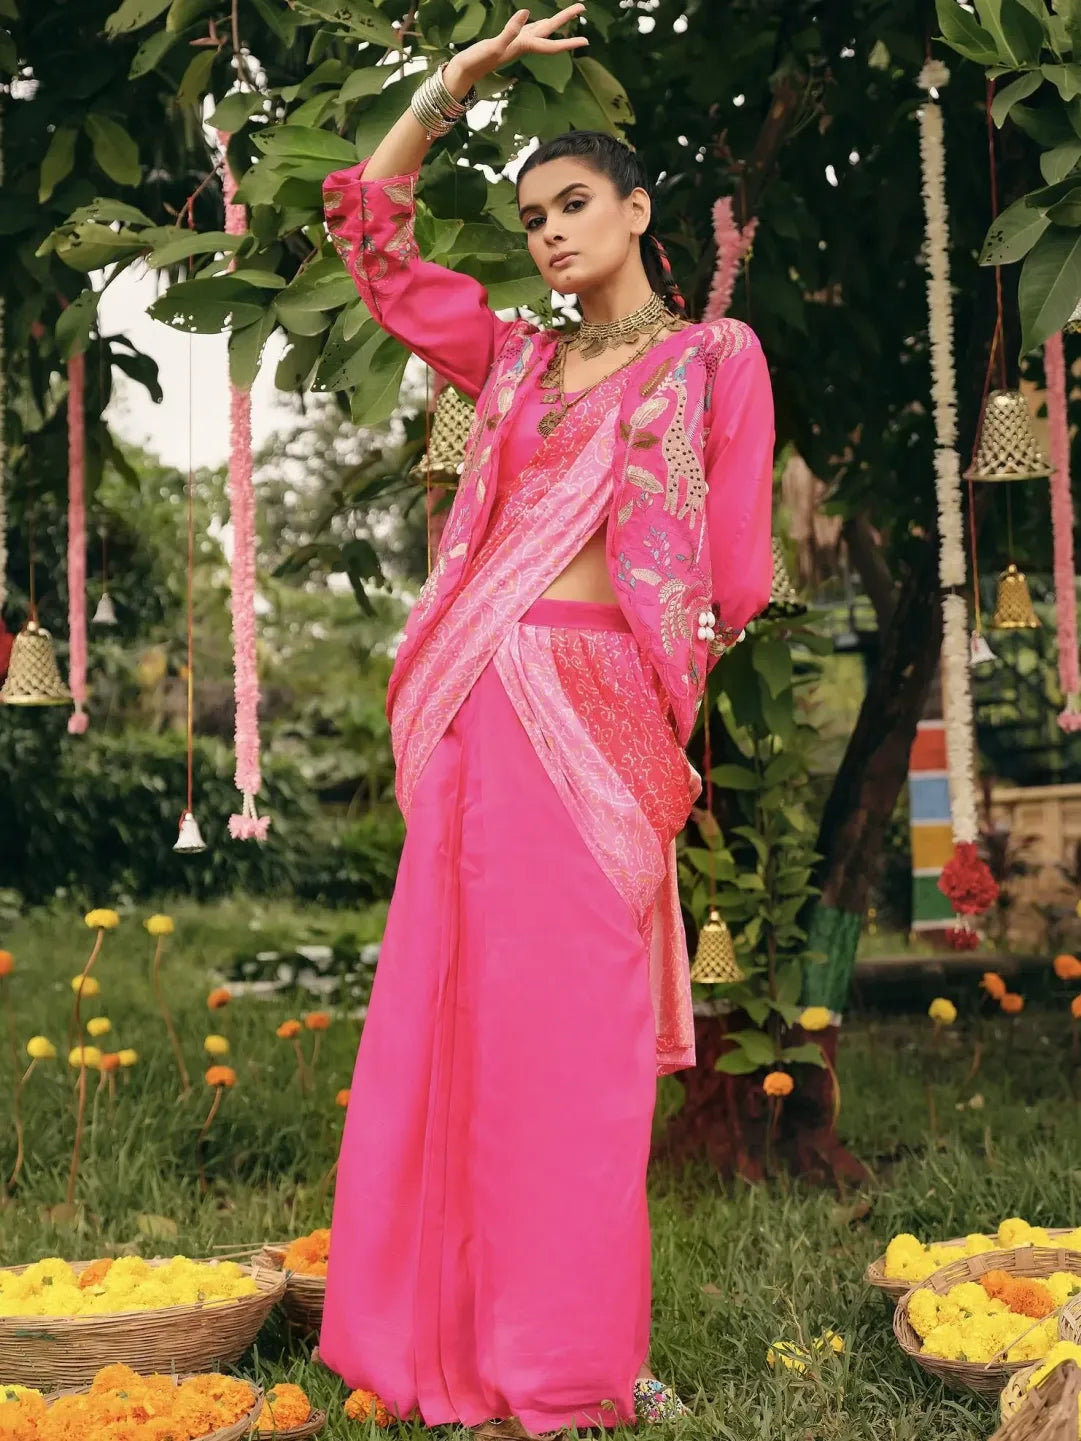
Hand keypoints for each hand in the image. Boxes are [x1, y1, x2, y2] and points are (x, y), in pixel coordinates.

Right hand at [454, 5, 587, 81]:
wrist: (464, 72)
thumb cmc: (477, 61)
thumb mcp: (494, 44)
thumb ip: (510, 30)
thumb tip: (526, 12)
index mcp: (523, 46)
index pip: (551, 45)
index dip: (569, 43)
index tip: (586, 40)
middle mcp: (524, 45)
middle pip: (550, 31)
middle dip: (566, 19)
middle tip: (582, 7)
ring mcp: (517, 42)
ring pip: (541, 29)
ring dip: (555, 22)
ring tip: (569, 14)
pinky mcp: (508, 40)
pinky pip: (528, 29)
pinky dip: (537, 23)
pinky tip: (538, 20)